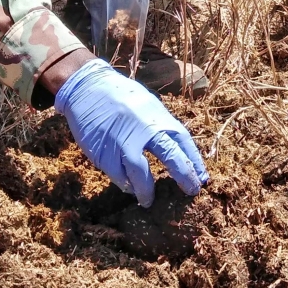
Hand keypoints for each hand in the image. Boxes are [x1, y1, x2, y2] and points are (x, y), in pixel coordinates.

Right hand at [53, 57, 207, 206]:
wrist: (86, 88)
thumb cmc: (119, 95)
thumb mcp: (146, 103)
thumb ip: (159, 124)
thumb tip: (176, 149)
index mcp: (155, 115)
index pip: (182, 140)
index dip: (195, 161)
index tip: (202, 178)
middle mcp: (142, 129)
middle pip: (170, 156)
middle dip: (184, 176)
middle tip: (191, 191)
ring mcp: (122, 142)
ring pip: (139, 175)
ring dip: (146, 191)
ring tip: (148, 200)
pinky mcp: (103, 153)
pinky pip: (118, 175)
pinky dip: (125, 183)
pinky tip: (128, 186)